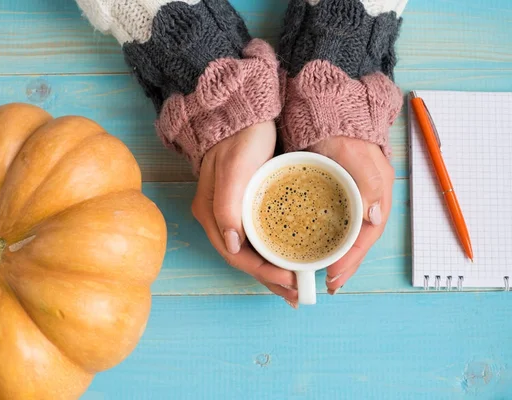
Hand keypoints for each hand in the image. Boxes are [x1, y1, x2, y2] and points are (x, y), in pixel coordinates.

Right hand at [192, 121, 298, 306]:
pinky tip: (288, 258)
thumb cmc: (240, 139)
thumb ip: (227, 207)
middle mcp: (219, 219)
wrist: (243, 113)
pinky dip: (273, 253)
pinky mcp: (245, 205)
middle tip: (298, 294)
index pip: (236, 256)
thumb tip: (232, 245)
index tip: (291, 280)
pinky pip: (258, 238)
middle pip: (245, 260)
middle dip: (271, 280)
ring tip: (297, 285)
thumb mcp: (234, 170)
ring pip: (252, 252)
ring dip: (273, 270)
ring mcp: (231, 213)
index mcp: (212, 214)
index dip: (263, 272)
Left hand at [308, 137, 394, 294]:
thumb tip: (375, 216)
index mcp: (376, 193)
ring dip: (338, 257)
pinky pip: (334, 223)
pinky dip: (328, 241)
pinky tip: (316, 249)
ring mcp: (351, 198)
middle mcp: (366, 199)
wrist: (324, 110)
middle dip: (345, 265)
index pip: (367, 235)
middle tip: (328, 285)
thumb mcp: (354, 154)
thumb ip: (369, 181)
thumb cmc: (339, 130)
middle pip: (358, 240)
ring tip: (323, 276)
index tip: (333, 275)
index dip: (351, 258)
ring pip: (347, 235)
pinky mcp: (335, 194)